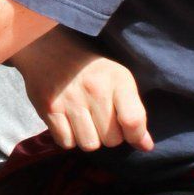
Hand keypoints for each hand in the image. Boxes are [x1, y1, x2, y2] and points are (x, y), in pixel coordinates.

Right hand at [17, 33, 152, 153]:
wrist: (47, 48)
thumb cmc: (90, 69)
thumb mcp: (117, 80)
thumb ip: (133, 112)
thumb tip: (145, 146)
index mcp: (117, 79)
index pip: (133, 120)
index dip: (135, 136)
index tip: (132, 136)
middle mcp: (95, 88)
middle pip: (111, 139)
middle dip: (108, 135)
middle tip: (100, 118)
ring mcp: (70, 99)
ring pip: (89, 144)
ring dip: (88, 138)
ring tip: (84, 120)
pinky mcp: (49, 108)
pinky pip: (66, 143)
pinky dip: (68, 138)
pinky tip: (68, 121)